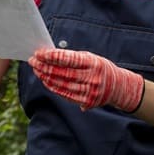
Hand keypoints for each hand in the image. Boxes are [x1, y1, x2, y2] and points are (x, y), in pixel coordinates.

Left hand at [28, 48, 143, 111]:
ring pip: (62, 84)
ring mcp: (90, 91)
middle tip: (34, 61)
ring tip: (37, 70)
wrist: (119, 86)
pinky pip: (66, 94)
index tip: (40, 53)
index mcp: (94, 63)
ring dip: (46, 77)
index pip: (69, 59)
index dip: (52, 56)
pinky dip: (53, 88)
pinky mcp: (87, 101)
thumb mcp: (92, 58)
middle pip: (63, 73)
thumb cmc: (101, 68)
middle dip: (45, 66)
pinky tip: (45, 81)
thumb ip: (74, 58)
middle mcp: (93, 77)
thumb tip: (51, 56)